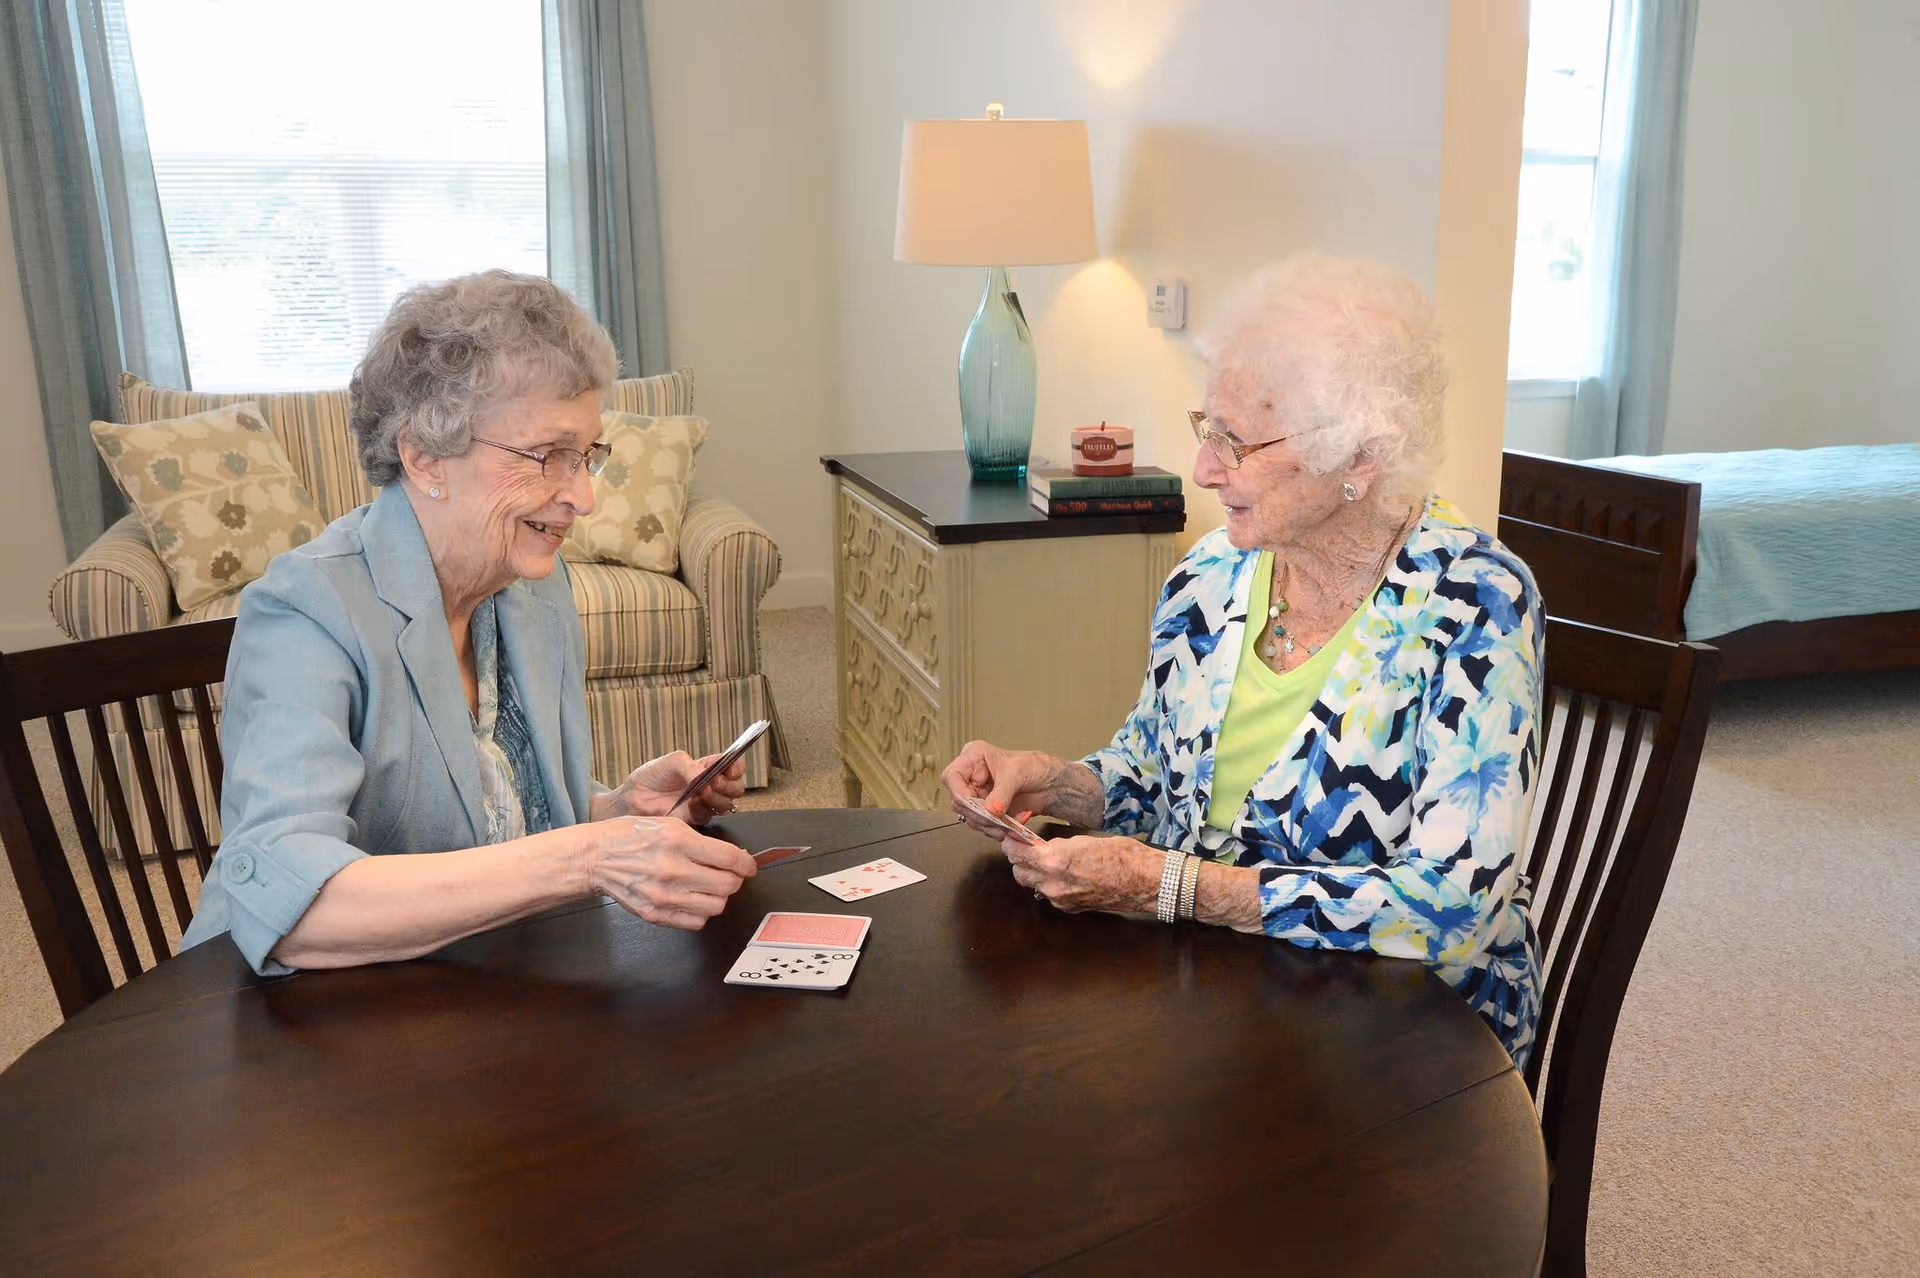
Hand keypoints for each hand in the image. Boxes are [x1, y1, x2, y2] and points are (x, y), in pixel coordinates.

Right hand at [581, 815, 756, 929]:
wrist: (595, 858)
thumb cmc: (629, 836)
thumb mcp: (668, 824)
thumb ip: (701, 841)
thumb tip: (732, 856)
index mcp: (678, 841)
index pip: (730, 858)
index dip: (747, 864)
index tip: (749, 866)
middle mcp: (673, 870)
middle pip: (727, 886)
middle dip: (734, 880)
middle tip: (729, 874)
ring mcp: (663, 896)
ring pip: (715, 907)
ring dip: (719, 897)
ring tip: (709, 886)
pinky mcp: (654, 914)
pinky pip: (695, 922)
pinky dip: (701, 912)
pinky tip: (693, 898)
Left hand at [605, 751, 747, 824]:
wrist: (633, 798)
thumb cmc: (651, 777)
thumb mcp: (671, 762)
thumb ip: (691, 766)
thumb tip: (705, 774)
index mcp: (708, 768)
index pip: (734, 766)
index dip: (737, 767)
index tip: (730, 768)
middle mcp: (711, 785)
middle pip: (736, 788)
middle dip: (728, 784)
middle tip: (713, 780)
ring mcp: (705, 803)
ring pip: (727, 803)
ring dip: (717, 796)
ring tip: (701, 790)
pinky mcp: (696, 819)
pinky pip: (710, 815)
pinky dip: (703, 807)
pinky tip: (692, 802)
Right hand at [941, 740, 1056, 836]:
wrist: (1052, 784)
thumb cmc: (1036, 767)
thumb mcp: (1017, 774)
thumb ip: (1001, 793)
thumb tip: (989, 810)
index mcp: (974, 758)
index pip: (951, 776)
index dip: (959, 793)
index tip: (974, 806)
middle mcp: (973, 777)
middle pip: (959, 801)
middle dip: (978, 813)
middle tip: (995, 819)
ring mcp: (980, 795)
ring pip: (970, 817)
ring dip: (988, 825)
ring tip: (1007, 824)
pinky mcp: (989, 811)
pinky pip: (983, 826)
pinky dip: (996, 829)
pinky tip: (1010, 826)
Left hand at [1003, 833, 1160, 914]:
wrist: (1144, 881)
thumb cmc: (1121, 855)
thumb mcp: (1084, 839)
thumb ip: (1057, 845)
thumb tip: (1043, 847)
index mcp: (1054, 861)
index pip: (1016, 853)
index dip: (1012, 844)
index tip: (1013, 837)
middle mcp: (1052, 883)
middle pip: (1018, 872)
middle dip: (1020, 860)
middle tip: (1029, 848)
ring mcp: (1061, 899)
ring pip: (1032, 886)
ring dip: (1034, 874)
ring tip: (1048, 861)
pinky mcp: (1071, 908)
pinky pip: (1050, 895)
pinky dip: (1050, 885)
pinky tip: (1064, 875)